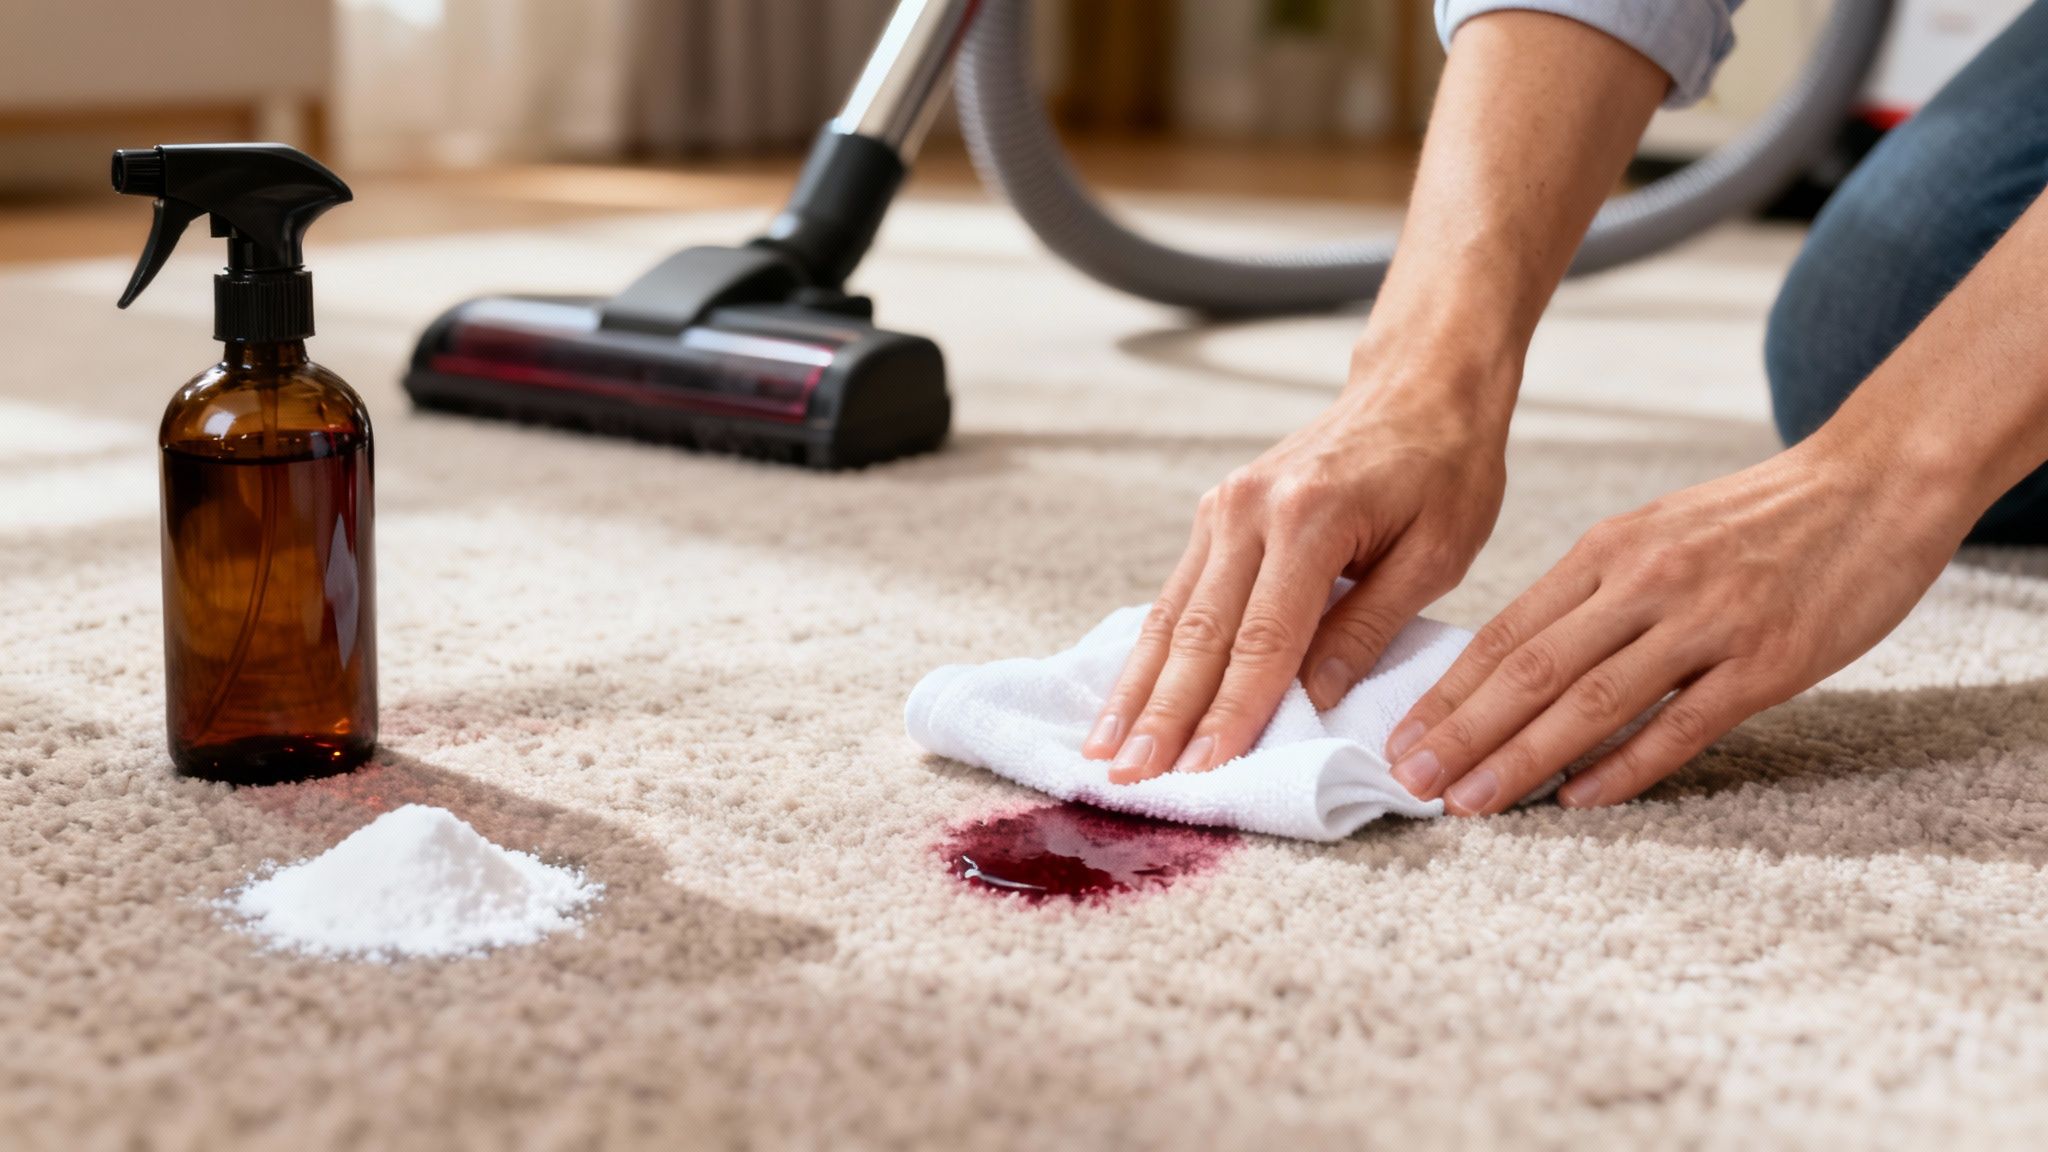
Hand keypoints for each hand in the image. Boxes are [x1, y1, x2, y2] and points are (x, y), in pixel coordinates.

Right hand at [1083, 351, 1511, 783]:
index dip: (1231, 712)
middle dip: (1163, 714)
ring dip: (1137, 689)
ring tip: (1104, 750)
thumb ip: (1369, 627)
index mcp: (1310, 518)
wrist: (1417, 384)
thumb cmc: (1444, 467)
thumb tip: (1313, 700)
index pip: (1263, 639)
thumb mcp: (1436, 553)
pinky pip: (1175, 593)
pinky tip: (1127, 696)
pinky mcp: (1215, 512)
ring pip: (1171, 615)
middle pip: (1198, 632)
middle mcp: (1250, 510)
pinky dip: (1149, 652)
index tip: (1202, 771)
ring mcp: (1223, 507)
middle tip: (1129, 778)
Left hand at [1383, 438, 1972, 813]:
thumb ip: (1593, 592)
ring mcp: (1706, 622)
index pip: (1506, 632)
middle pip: (1532, 670)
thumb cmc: (1759, 518)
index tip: (1399, 738)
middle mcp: (1645, 583)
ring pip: (1593, 702)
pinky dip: (1625, 767)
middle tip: (1409, 781)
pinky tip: (1577, 800)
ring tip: (1469, 801)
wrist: (1877, 481)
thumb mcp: (1657, 532)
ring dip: (1523, 758)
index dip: (1448, 692)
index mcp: (1608, 551)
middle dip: (1462, 732)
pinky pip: (1682, 725)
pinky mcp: (1768, 661)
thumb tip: (1518, 660)